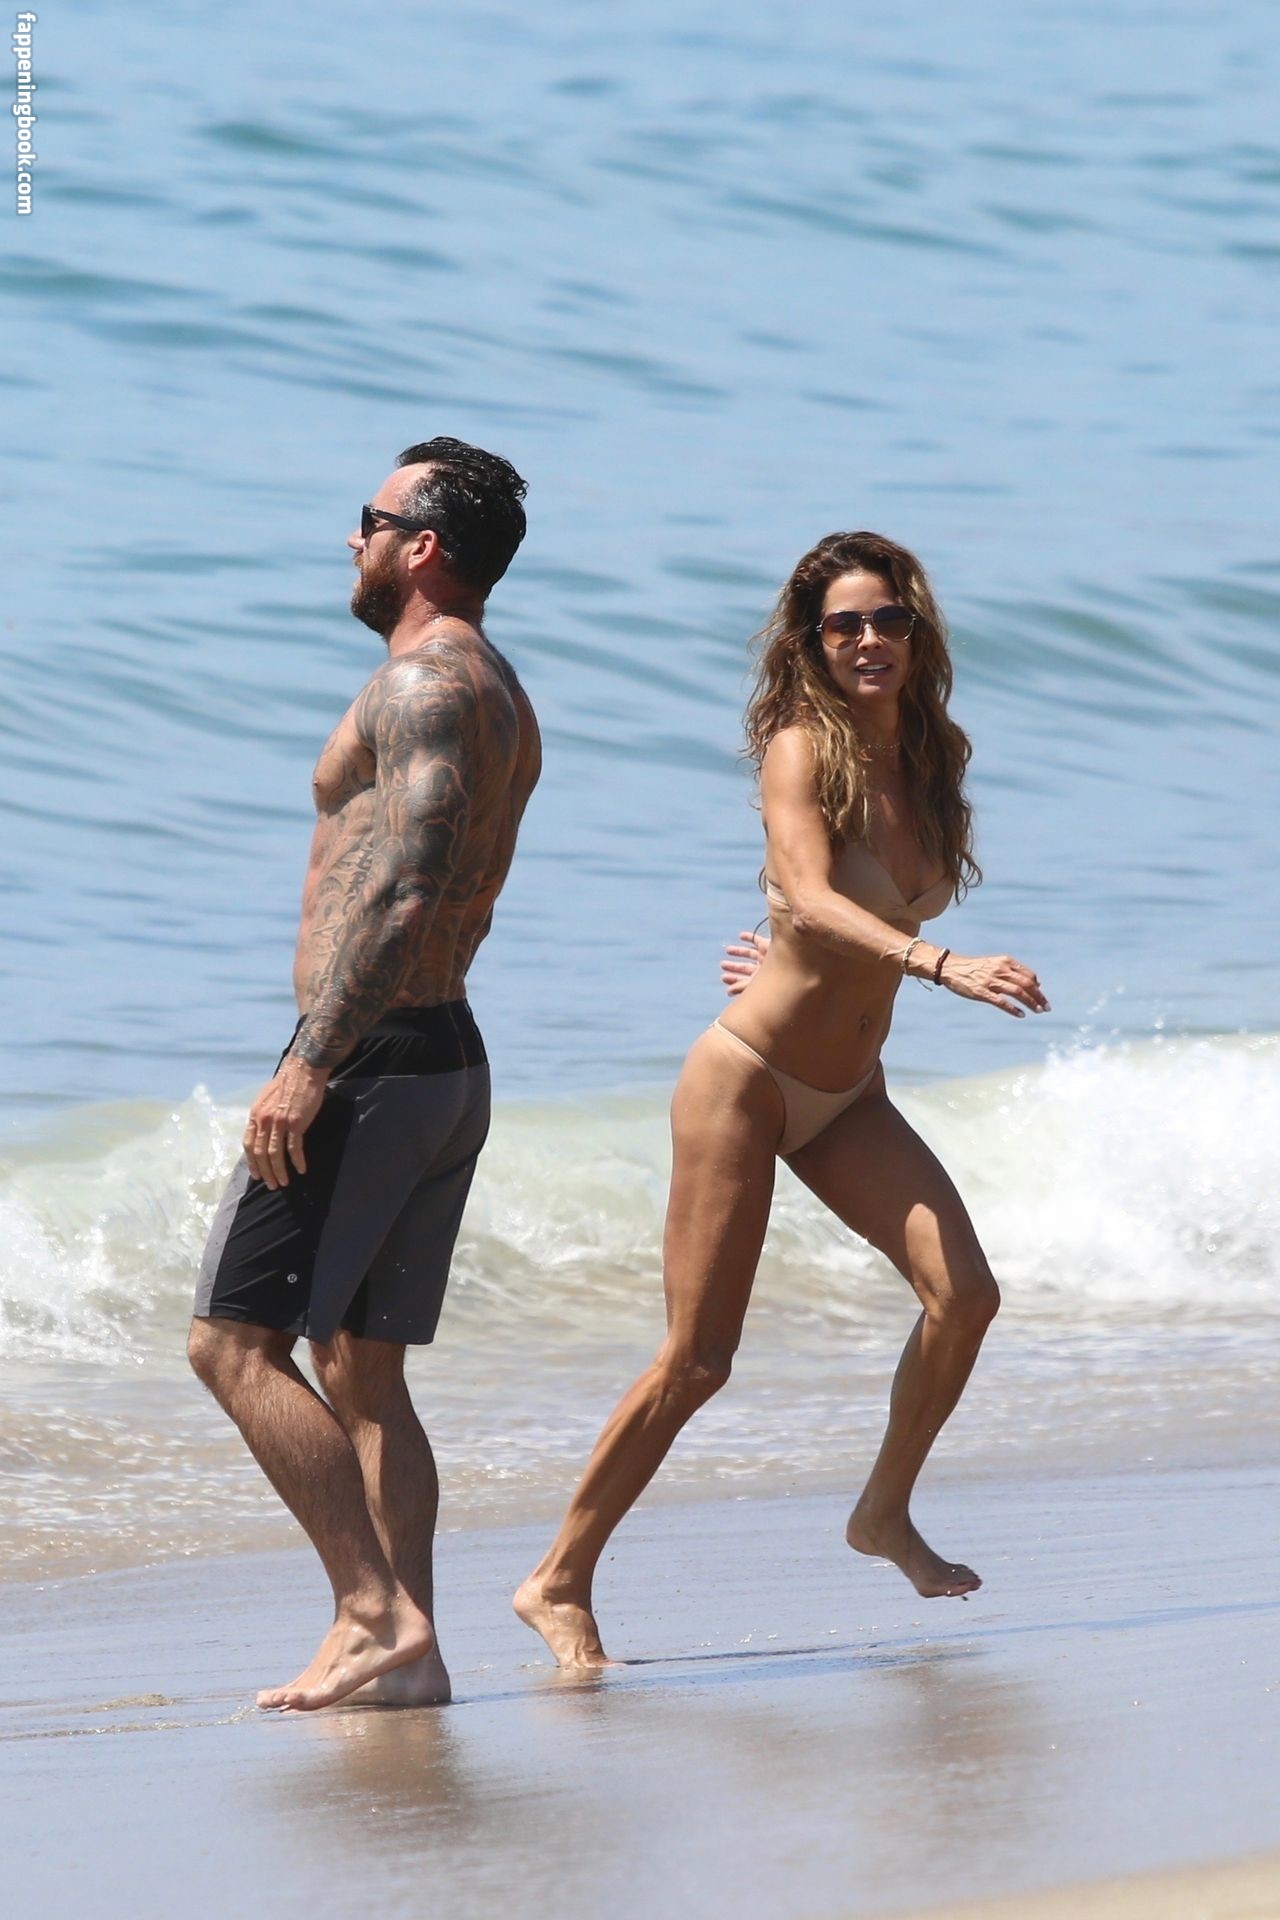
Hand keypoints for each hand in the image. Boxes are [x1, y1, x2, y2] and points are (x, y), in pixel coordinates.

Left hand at [242, 1055, 330, 1188]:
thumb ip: (262, 1116)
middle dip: (265, 1172)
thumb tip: (262, 1133)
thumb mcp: (266, 1099)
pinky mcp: (295, 1123)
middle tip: (272, 1185)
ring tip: (284, 1182)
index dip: (252, 1162)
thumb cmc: (287, 1084)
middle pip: (260, 1153)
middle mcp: (264, 1120)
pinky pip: (294, 1148)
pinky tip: (301, 1169)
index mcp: (255, 1115)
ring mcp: (279, 1122)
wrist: (303, 1070)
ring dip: (279, 1171)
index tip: (257, 1175)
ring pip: (275, 1154)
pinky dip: (296, 1161)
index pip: (248, 1144)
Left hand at [721, 928, 770, 996]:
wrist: (792, 961)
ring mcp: (766, 956)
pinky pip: (757, 939)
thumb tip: (728, 992)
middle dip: (734, 967)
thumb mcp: (756, 984)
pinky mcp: (768, 944)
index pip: (744, 980)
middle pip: (746, 967)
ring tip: (727, 950)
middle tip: (722, 965)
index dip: (734, 979)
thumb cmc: (776, 976)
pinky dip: (749, 937)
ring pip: (750, 953)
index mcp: (760, 979)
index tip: (723, 978)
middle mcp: (763, 968)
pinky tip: (741, 936)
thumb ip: (741, 987)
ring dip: (739, 952)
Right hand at [935, 951, 1049, 1018]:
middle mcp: (1000, 970)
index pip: (1028, 975)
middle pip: (1027, 984)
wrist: (952, 968)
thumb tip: (1037, 983)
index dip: (1038, 987)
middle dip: (1039, 997)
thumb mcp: (996, 963)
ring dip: (1031, 1003)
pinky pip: (1001, 1002)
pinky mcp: (982, 993)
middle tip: (1046, 1007)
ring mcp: (991, 981)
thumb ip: (1015, 971)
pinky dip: (1013, 1009)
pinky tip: (1021, 1015)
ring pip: (1018, 993)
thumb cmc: (976, 967)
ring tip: (1038, 1011)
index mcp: (1005, 961)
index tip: (1041, 996)